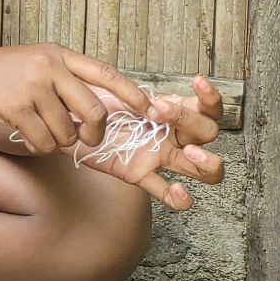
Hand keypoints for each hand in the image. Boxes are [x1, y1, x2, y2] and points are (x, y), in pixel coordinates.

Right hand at [0, 42, 152, 152]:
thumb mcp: (34, 63)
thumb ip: (64, 78)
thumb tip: (98, 108)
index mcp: (58, 53)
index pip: (107, 74)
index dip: (133, 94)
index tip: (149, 111)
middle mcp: (49, 65)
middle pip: (94, 110)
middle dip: (95, 133)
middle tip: (87, 140)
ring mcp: (32, 85)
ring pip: (67, 131)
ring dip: (58, 141)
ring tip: (41, 131)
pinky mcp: (15, 106)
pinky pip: (43, 141)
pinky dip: (38, 145)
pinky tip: (25, 134)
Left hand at [72, 76, 224, 210]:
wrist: (69, 118)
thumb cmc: (97, 100)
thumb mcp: (117, 88)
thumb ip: (137, 96)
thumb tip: (153, 107)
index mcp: (173, 113)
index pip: (207, 108)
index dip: (210, 97)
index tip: (197, 82)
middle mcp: (174, 136)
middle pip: (208, 134)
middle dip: (192, 121)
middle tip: (161, 112)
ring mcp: (160, 157)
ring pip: (205, 170)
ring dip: (207, 162)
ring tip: (190, 152)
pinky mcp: (139, 174)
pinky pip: (165, 193)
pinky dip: (179, 198)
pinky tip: (178, 191)